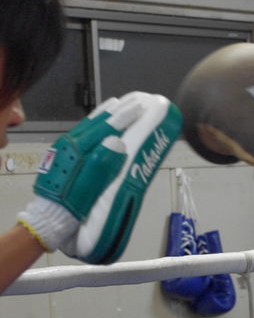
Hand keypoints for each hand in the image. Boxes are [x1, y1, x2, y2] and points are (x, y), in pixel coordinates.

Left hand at [17, 96, 142, 250]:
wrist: (50, 216)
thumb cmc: (73, 205)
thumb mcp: (91, 187)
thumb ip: (103, 163)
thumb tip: (117, 140)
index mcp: (78, 151)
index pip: (106, 128)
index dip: (124, 116)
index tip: (139, 107)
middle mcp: (70, 144)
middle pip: (97, 121)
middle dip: (117, 110)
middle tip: (134, 101)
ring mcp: (65, 147)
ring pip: (88, 123)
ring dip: (105, 113)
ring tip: (119, 103)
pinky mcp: (64, 152)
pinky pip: (83, 130)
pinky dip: (94, 122)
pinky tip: (100, 120)